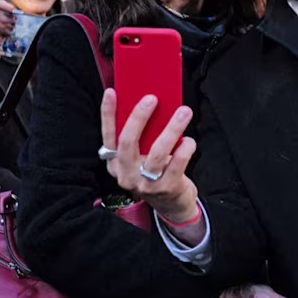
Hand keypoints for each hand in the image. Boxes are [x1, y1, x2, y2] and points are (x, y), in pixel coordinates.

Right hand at [99, 89, 201, 226]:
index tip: (112, 93)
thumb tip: (147, 103)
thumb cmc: (155, 172)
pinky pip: (176, 164)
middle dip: (139, 117)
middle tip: (152, 98)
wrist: (171, 204)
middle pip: (128, 142)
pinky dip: (185, 150)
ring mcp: (145, 184)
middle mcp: (126, 174)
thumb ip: (140, 137)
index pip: (108, 136)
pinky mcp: (166, 188)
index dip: (107, 114)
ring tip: (183, 112)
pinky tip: (189, 141)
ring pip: (157, 152)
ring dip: (171, 128)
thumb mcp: (140, 157)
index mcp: (115, 163)